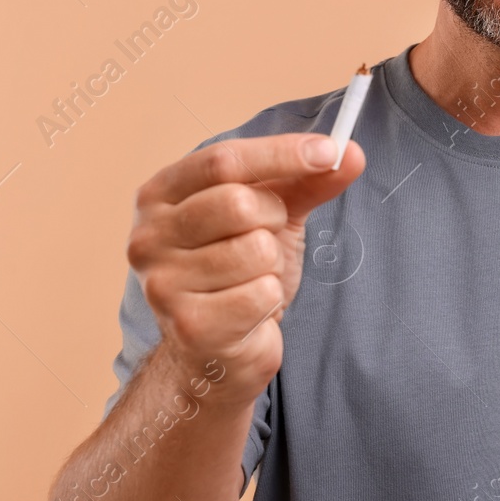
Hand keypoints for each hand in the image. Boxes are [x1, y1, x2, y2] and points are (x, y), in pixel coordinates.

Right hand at [127, 134, 364, 406]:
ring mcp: (163, 283)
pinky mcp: (189, 326)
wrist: (217, 349)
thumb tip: (351, 152)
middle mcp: (148, 236)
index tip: (328, 151)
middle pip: (237, 203)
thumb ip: (306, 181)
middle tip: (268, 238)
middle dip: (273, 219)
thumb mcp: (271, 215)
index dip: (280, 153)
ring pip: (254, 250)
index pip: (222, 160)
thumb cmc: (238, 273)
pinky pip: (261, 293)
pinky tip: (250, 311)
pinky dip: (270, 299)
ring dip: (271, 266)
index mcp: (160, 196)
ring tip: (251, 279)